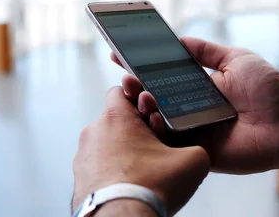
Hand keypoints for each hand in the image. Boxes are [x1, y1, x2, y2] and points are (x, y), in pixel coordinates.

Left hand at [72, 86, 209, 215]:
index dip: (139, 99)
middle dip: (136, 130)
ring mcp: (84, 156)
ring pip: (108, 144)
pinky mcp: (80, 179)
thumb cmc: (148, 188)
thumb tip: (198, 153)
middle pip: (118, 120)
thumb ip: (198, 147)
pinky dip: (114, 171)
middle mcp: (94, 131)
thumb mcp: (192, 161)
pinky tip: (132, 184)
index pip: (121, 90)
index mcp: (116, 117)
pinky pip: (100, 167)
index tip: (152, 112)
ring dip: (125, 151)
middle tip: (155, 145)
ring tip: (145, 169)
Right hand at [114, 37, 278, 173]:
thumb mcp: (236, 59)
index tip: (119, 54)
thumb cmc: (268, 89)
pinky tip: (152, 117)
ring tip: (141, 95)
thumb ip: (207, 51)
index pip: (163, 76)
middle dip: (137, 88)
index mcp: (198, 87)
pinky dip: (159, 132)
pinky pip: (173, 144)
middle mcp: (191, 108)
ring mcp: (193, 131)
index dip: (142, 66)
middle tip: (126, 78)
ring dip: (144, 107)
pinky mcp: (198, 152)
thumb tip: (180, 38)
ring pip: (159, 121)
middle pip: (155, 98)